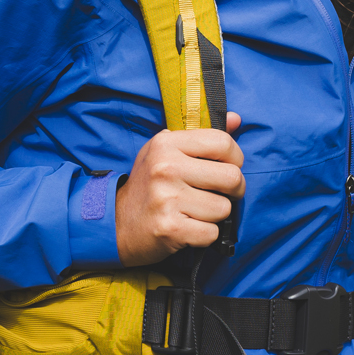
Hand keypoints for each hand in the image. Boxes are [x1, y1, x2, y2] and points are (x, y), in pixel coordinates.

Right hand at [115, 113, 244, 265]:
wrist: (117, 224)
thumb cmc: (149, 185)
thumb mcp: (167, 150)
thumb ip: (203, 134)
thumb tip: (236, 119)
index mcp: (166, 143)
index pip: (223, 142)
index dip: (235, 157)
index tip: (228, 167)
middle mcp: (166, 168)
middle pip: (231, 177)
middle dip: (233, 190)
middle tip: (220, 193)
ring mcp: (167, 199)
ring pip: (224, 209)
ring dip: (215, 215)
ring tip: (195, 211)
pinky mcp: (170, 228)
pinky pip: (212, 233)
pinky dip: (205, 235)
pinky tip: (188, 227)